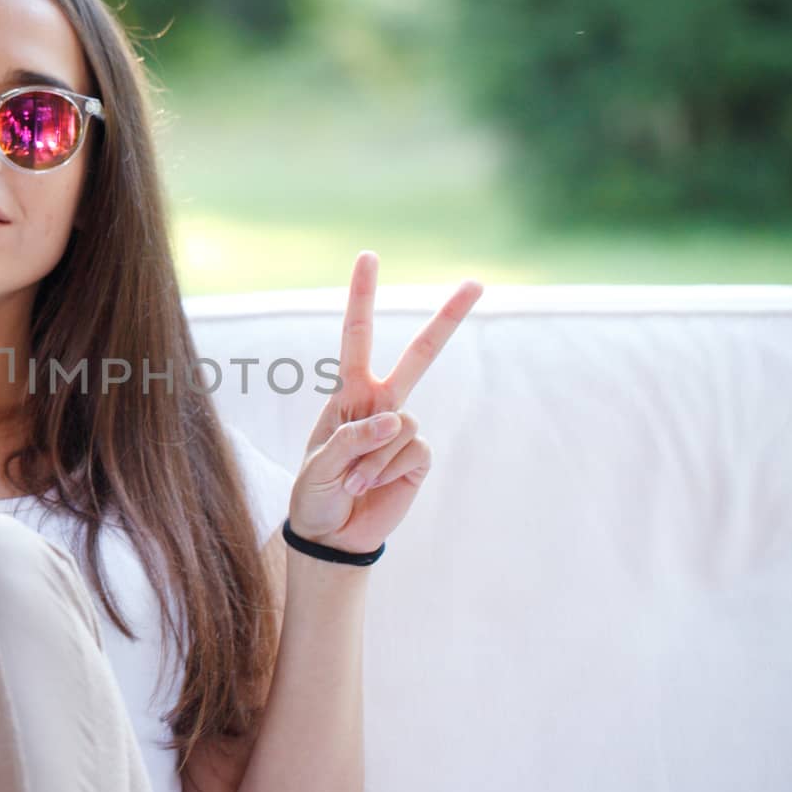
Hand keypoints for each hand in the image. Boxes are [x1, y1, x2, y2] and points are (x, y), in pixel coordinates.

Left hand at [289, 251, 482, 555]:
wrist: (330, 536)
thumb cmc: (314, 494)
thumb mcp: (316, 466)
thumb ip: (351, 438)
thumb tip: (396, 417)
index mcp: (348, 394)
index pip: (357, 337)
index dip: (363, 297)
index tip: (369, 256)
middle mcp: (380, 404)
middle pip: (419, 356)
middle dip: (447, 319)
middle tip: (477, 282)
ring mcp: (401, 431)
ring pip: (403, 425)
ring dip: (372, 459)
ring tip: (351, 481)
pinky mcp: (417, 459)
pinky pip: (412, 451)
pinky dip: (387, 471)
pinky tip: (371, 486)